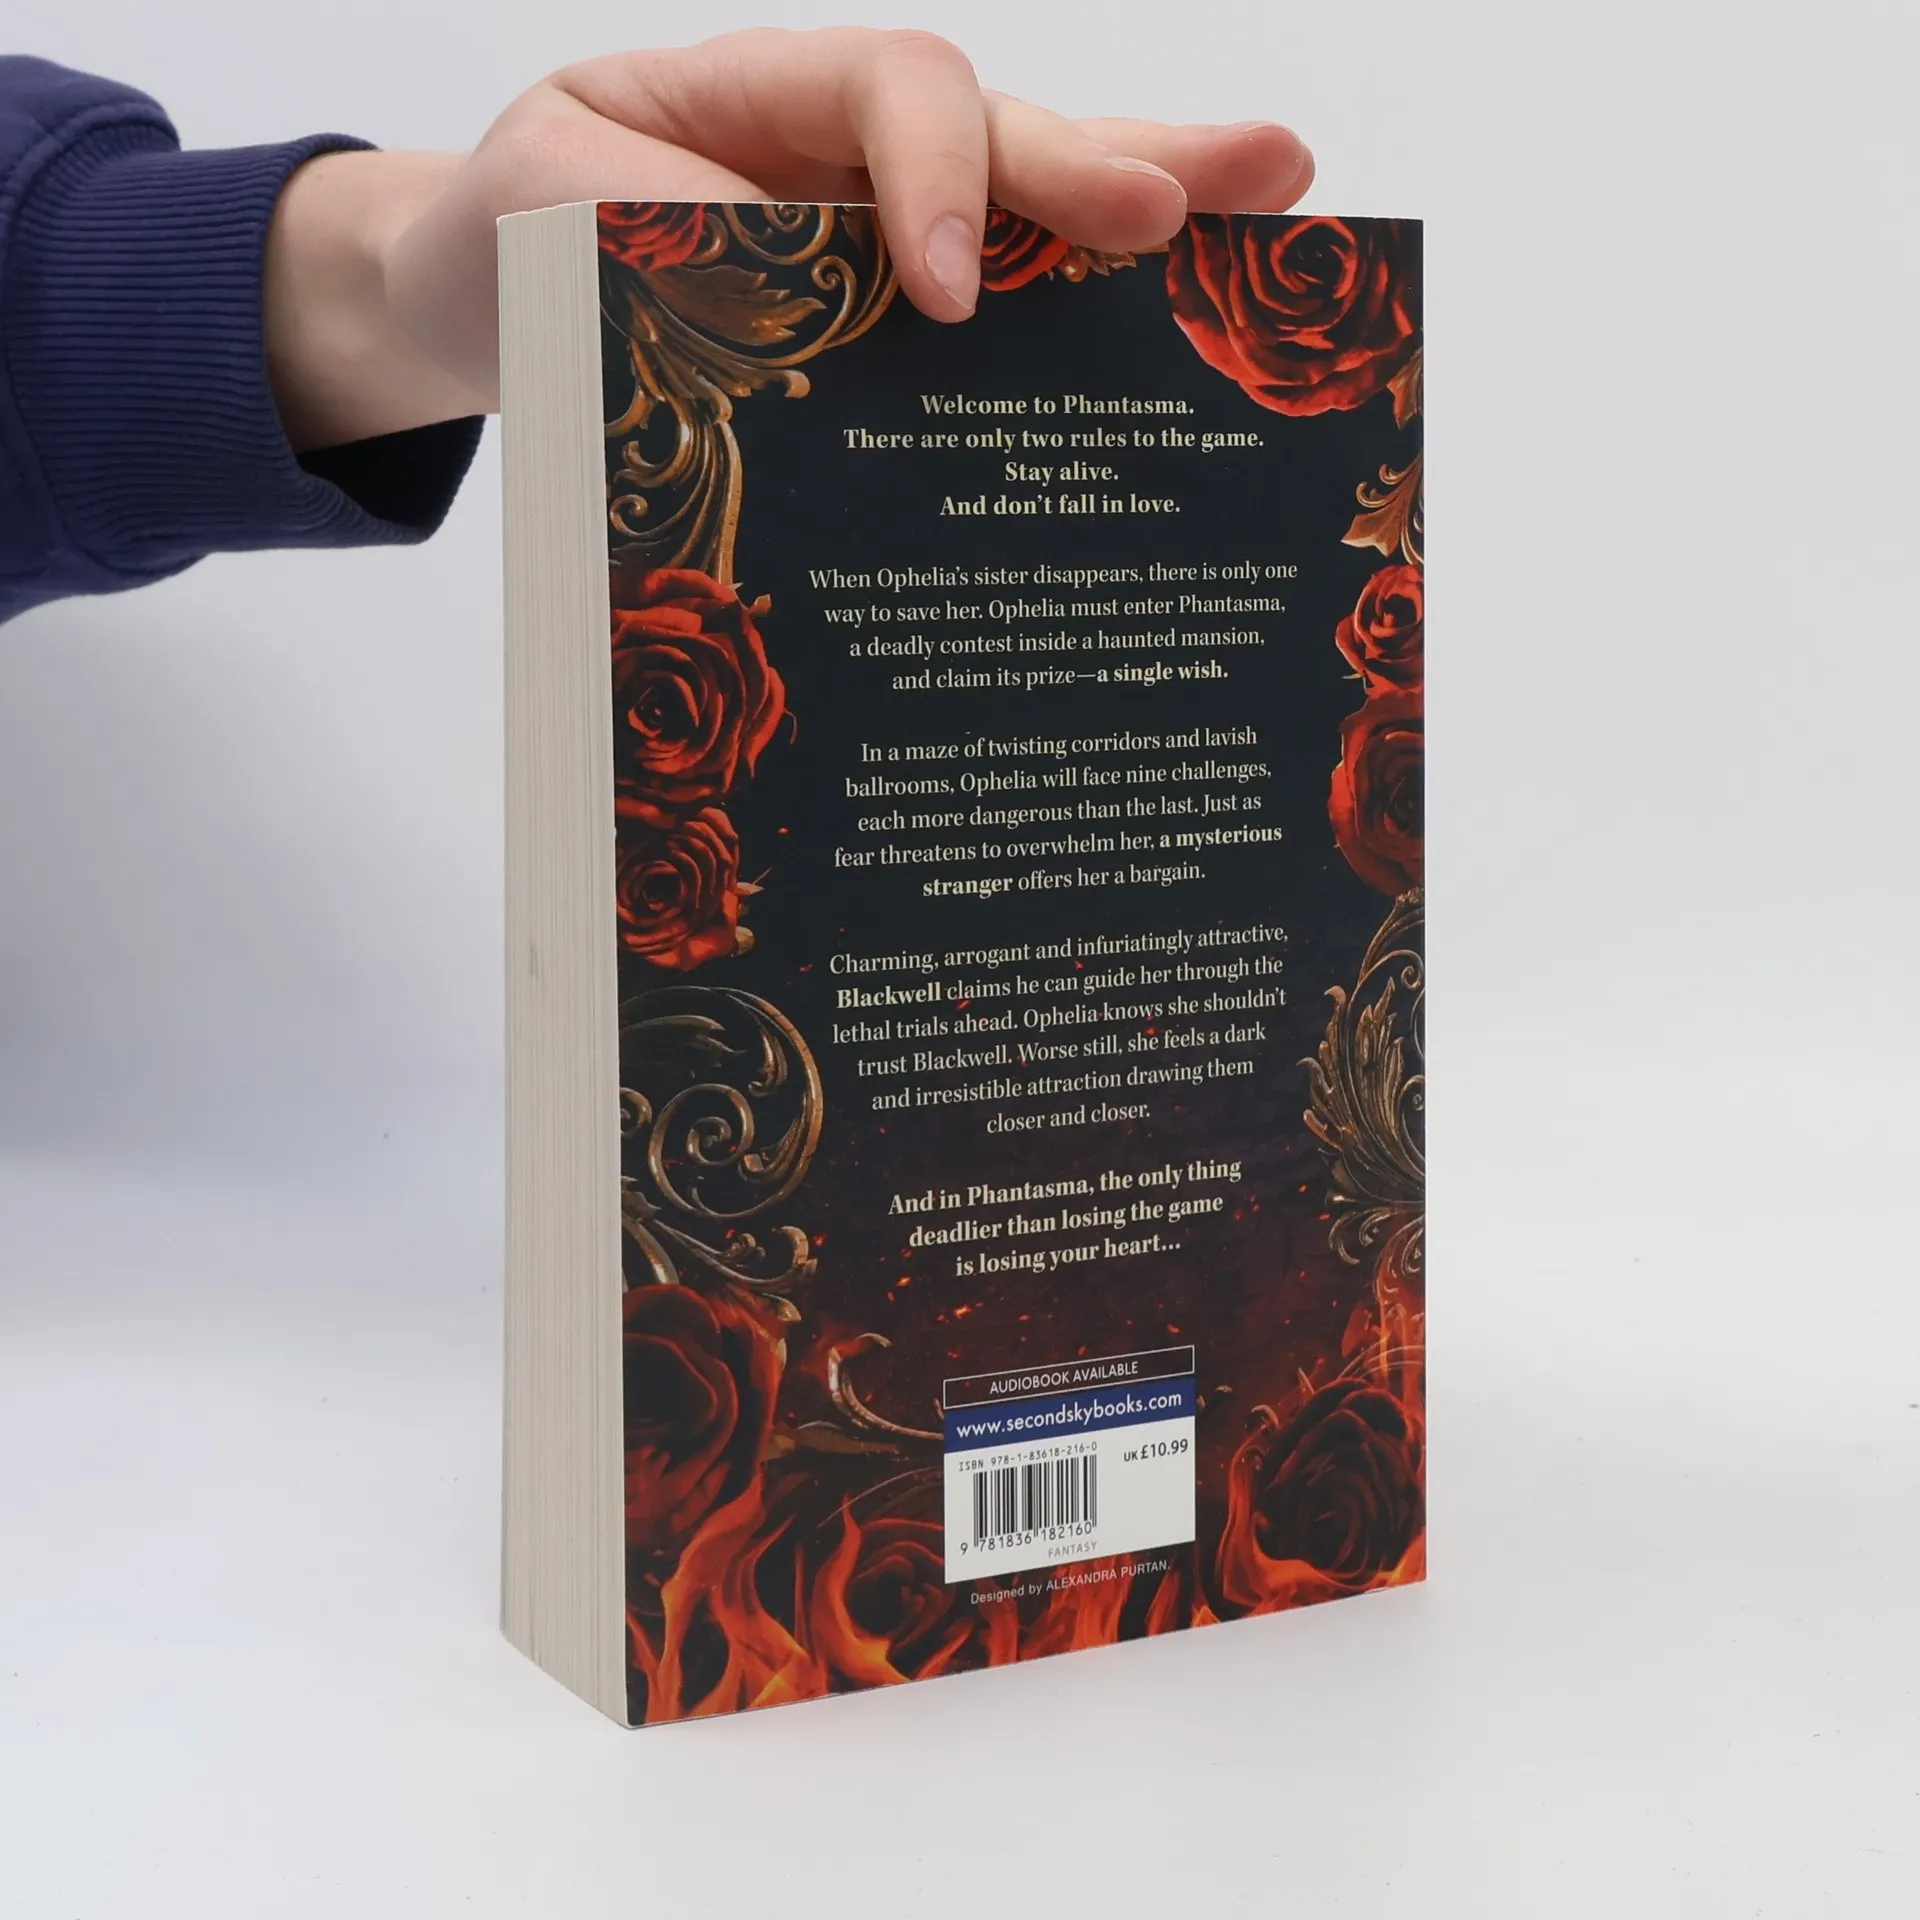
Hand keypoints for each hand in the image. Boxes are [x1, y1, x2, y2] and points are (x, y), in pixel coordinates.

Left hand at [264, 27, 1312, 450]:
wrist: (484, 292)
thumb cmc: (519, 233)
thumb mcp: (558, 205)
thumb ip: (673, 223)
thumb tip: (818, 294)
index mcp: (777, 98)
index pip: (899, 93)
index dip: (941, 179)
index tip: (951, 296)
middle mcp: (860, 156)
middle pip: (1012, 131)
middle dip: (1117, 166)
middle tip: (1230, 190)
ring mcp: (892, 236)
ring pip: (1039, 208)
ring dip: (1159, 210)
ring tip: (1278, 208)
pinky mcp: (896, 329)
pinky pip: (1006, 319)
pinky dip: (1096, 325)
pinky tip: (1192, 325)